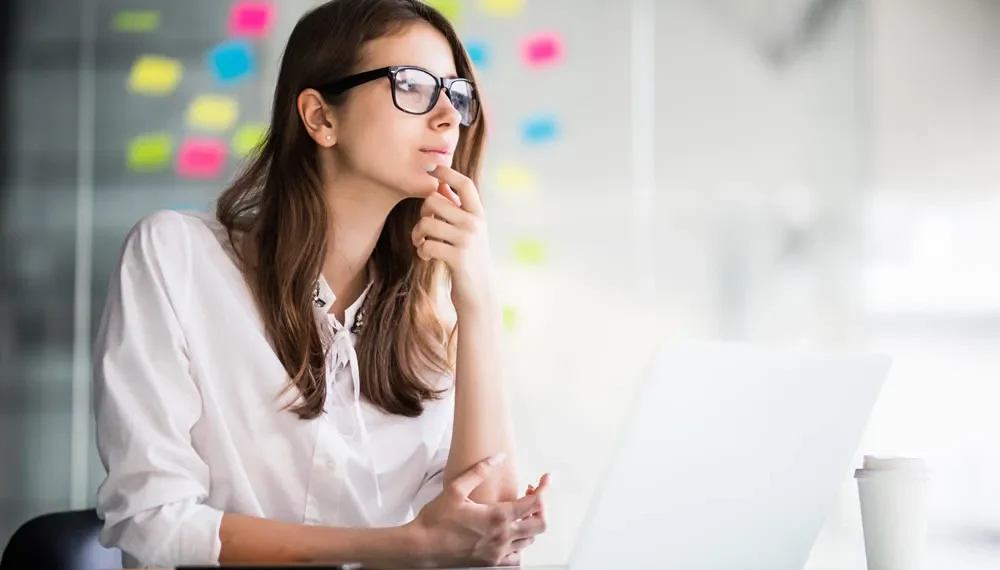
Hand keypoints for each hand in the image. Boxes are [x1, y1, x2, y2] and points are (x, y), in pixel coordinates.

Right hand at [407, 454, 548, 567]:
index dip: (545, 488)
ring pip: (530, 540)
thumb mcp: (456, 489)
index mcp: (497, 517)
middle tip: (531, 493)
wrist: (421, 548)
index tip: (546, 478)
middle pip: (540, 524)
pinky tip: (510, 534)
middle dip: (541, 507)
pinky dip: (520, 544)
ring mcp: (498, 553)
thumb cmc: (436, 520)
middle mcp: (502, 537)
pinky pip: (517, 557)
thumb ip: (479, 471)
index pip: (535, 503)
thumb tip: (499, 457)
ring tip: (518, 510)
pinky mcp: (491, 563)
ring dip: (530, 523)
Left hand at [413, 165, 497, 316]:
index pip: (464, 183)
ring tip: (421, 243)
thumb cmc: (469, 259)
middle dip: (422, 212)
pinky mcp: (457, 258)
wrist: (479, 294)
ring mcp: (467, 240)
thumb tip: (439, 183)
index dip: (447, 172)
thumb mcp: (468, 231)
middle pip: (434, 199)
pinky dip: (421, 251)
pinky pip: (426, 244)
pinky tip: (426, 257)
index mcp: (478, 213)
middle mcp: (475, 223)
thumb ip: (456, 209)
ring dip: (417, 235)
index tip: (432, 168)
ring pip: (426, 222)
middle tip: (424, 228)